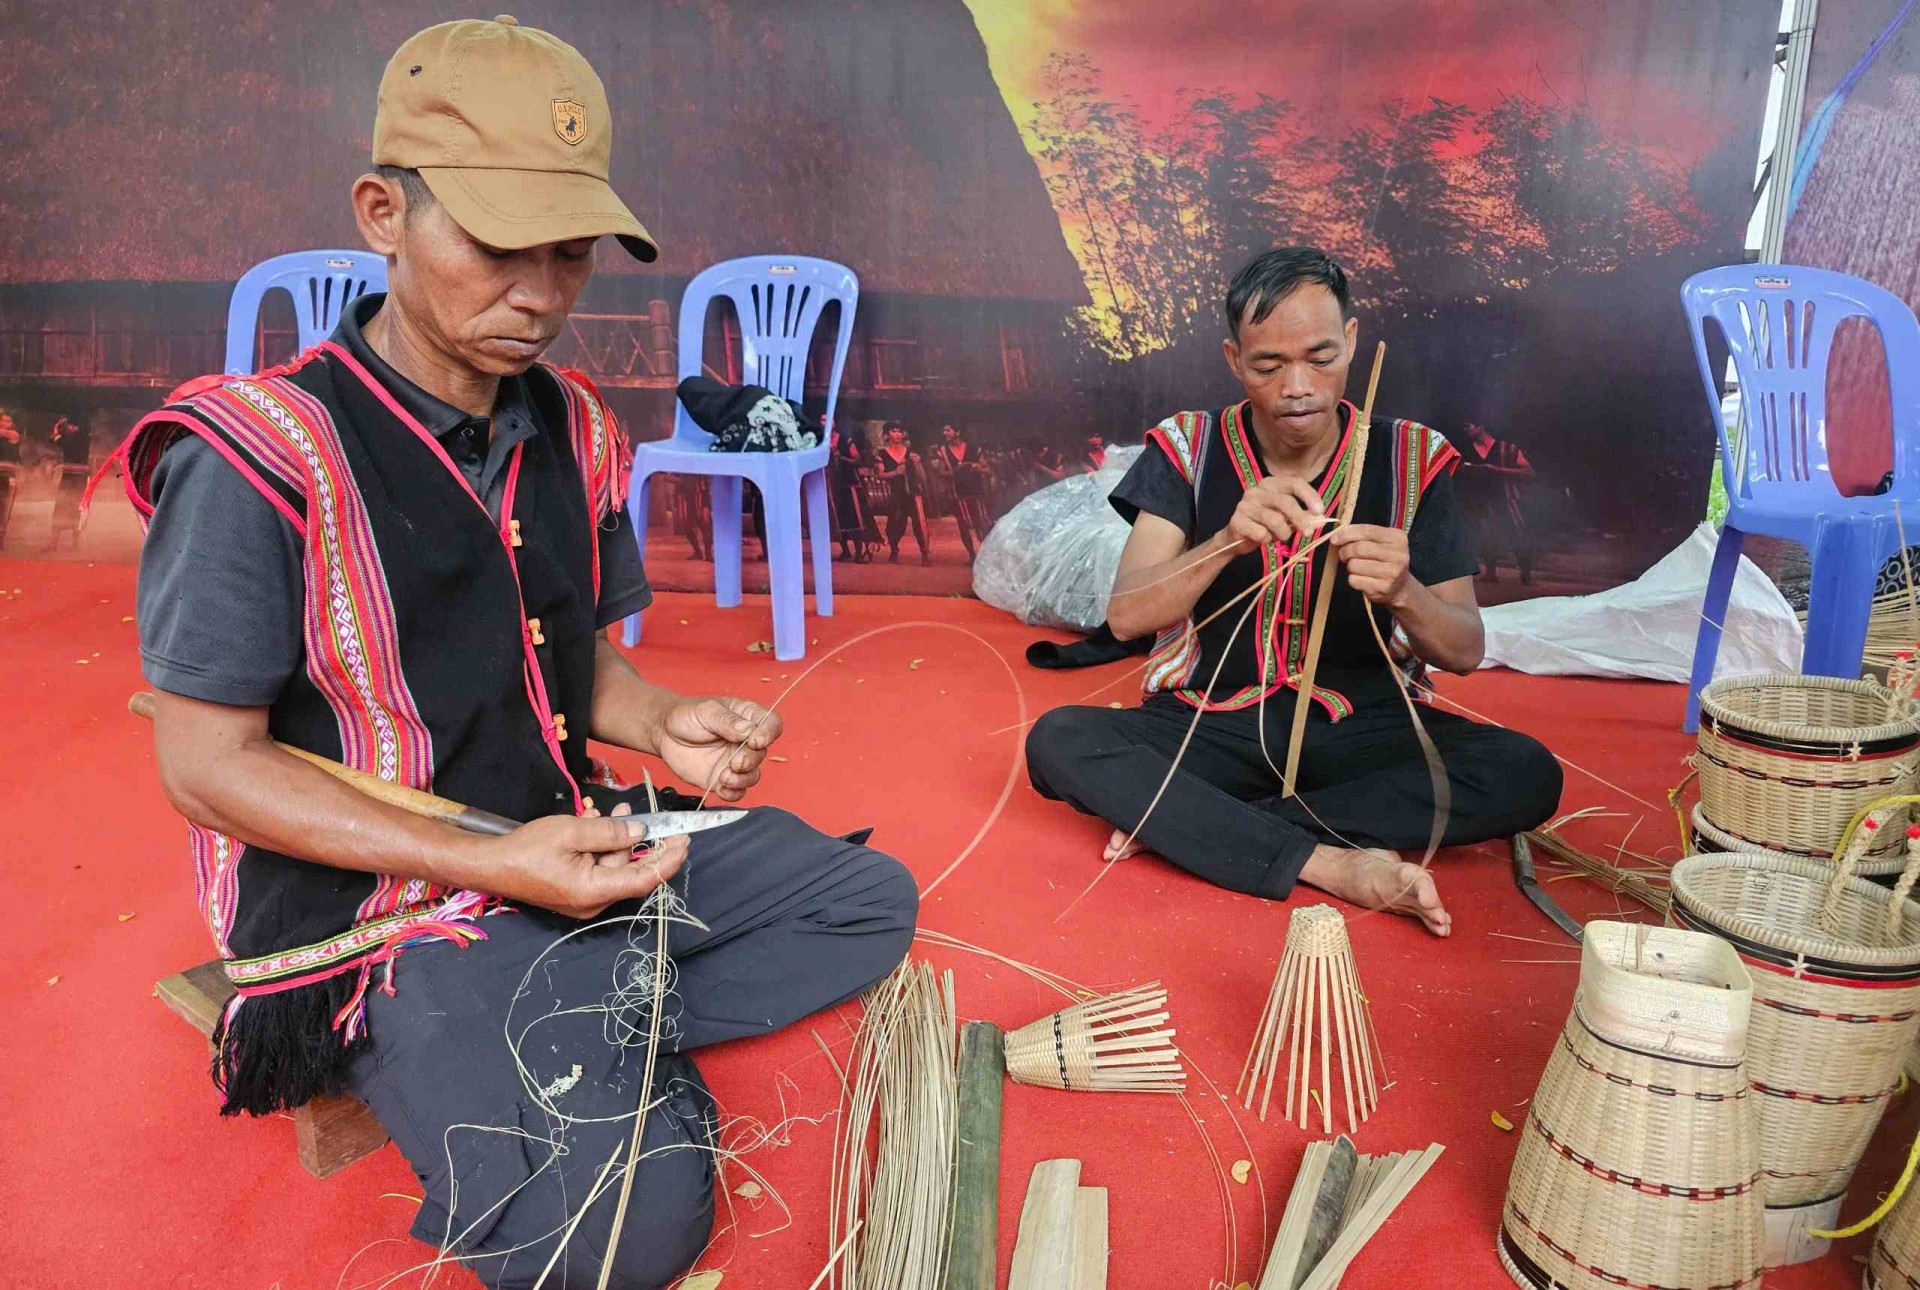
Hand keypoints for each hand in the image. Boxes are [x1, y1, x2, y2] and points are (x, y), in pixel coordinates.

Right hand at [466, 813, 687, 918]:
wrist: (491, 865)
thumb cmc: (527, 849)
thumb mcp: (572, 831)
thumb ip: (610, 832)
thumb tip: (640, 831)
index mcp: (594, 892)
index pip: (644, 880)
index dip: (668, 861)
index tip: (684, 841)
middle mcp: (593, 901)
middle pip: (630, 871)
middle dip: (639, 842)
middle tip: (651, 817)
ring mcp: (583, 898)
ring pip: (613, 866)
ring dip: (617, 839)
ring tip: (613, 810)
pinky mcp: (575, 890)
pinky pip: (598, 868)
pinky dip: (601, 847)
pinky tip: (597, 822)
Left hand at [656, 697, 782, 800]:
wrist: (664, 734)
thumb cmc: (686, 716)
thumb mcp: (706, 711)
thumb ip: (728, 721)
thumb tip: (749, 731)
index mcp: (747, 718)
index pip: (771, 725)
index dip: (769, 733)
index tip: (755, 740)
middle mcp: (746, 741)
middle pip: (762, 753)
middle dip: (751, 760)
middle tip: (735, 762)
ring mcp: (735, 762)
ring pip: (753, 776)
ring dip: (742, 779)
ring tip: (724, 776)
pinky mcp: (723, 779)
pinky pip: (737, 791)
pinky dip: (733, 793)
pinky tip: (721, 787)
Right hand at [1226, 475, 1326, 549]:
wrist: (1237, 538)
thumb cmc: (1265, 525)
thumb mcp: (1287, 518)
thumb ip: (1304, 516)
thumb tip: (1321, 519)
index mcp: (1271, 484)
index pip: (1295, 483)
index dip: (1310, 496)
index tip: (1321, 511)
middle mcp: (1257, 491)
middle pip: (1286, 502)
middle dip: (1300, 519)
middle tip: (1308, 533)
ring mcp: (1245, 505)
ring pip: (1274, 519)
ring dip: (1283, 533)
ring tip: (1281, 537)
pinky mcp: (1237, 521)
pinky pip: (1260, 533)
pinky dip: (1266, 540)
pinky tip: (1263, 539)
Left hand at [1330, 523, 1412, 605]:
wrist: (1399, 586)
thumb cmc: (1384, 560)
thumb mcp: (1380, 542)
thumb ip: (1361, 535)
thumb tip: (1336, 537)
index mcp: (1397, 538)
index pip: (1366, 531)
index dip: (1346, 534)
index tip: (1334, 539)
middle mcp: (1398, 555)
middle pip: (1358, 549)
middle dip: (1345, 551)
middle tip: (1343, 555)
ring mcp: (1392, 573)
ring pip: (1354, 565)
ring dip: (1350, 566)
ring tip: (1357, 567)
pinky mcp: (1383, 588)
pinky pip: (1354, 580)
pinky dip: (1352, 579)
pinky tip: (1362, 578)